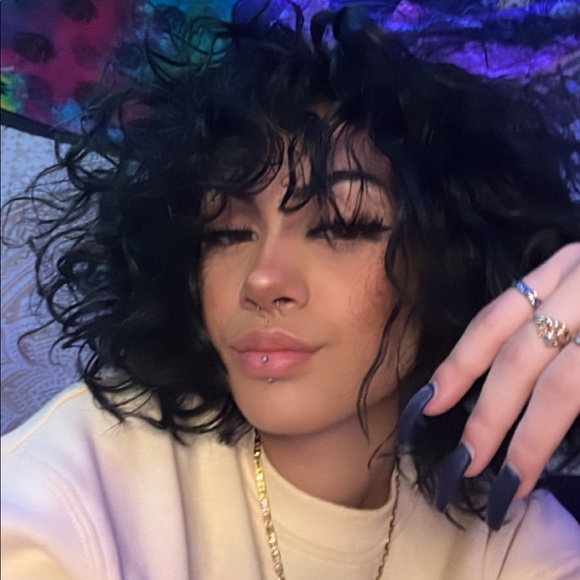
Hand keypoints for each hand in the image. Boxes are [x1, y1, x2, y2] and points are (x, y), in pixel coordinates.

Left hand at [400, 243, 579, 528]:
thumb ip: (552, 329)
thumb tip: (504, 393)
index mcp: (567, 268)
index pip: (496, 319)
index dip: (459, 363)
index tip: (429, 402)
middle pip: (522, 356)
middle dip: (489, 414)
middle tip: (464, 462)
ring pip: (564, 384)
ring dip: (531, 438)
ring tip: (509, 482)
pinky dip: (562, 430)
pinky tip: (549, 462)